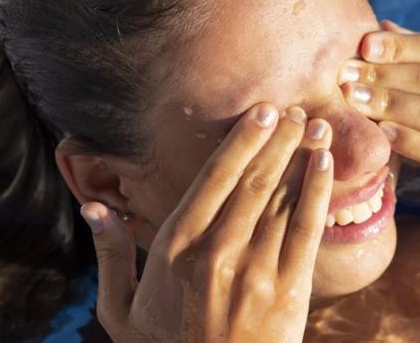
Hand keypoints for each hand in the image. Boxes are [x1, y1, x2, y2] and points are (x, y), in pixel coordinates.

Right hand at [79, 104, 333, 341]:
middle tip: (295, 108)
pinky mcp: (288, 291)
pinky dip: (317, 191)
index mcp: (174, 248)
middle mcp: (214, 251)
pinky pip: (306, 229)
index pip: (212, 179)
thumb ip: (111, 255)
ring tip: (316, 123)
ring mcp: (254, 271)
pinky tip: (326, 163)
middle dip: (277, 139)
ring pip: (281, 197)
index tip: (261, 112)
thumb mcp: (121, 311)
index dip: (241, 141)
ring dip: (300, 154)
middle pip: (252, 180)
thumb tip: (93, 208)